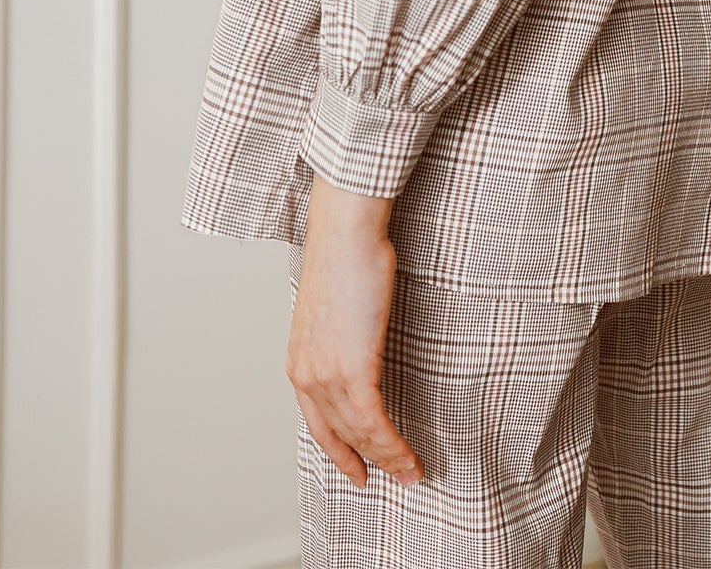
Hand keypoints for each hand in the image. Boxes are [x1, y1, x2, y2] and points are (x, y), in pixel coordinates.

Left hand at [285, 174, 424, 490]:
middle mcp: (306, 374)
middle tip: (393, 477)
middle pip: (338, 434)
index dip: (337, 450)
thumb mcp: (335, 309)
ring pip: (359, 434)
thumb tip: (361, 348)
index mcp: (299, 361)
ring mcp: (327, 375)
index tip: (355, 467)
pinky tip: (409, 456)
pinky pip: (374, 423)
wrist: (345, 233)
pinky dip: (393, 446)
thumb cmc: (344, 257)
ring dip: (388, 459)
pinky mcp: (352, 370)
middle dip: (366, 461)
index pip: (316, 422)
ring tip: (411, 472)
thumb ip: (341, 338)